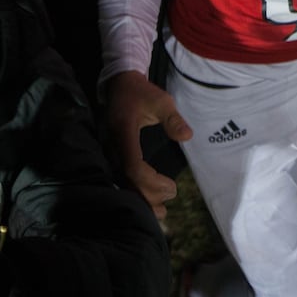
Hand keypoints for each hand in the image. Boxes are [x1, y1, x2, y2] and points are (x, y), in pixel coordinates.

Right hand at [105, 72, 192, 218]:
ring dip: (141, 199)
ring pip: (121, 184)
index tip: (172, 186)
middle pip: (126, 181)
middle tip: (171, 198)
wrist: (119, 85)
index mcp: (124, 134)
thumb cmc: (141, 93)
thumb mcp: (161, 101)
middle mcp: (113, 147)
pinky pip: (120, 178)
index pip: (133, 166)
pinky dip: (134, 192)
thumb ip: (173, 119)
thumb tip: (187, 136)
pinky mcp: (111, 155)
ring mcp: (109, 152)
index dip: (151, 181)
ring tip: (161, 212)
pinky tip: (147, 201)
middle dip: (148, 196)